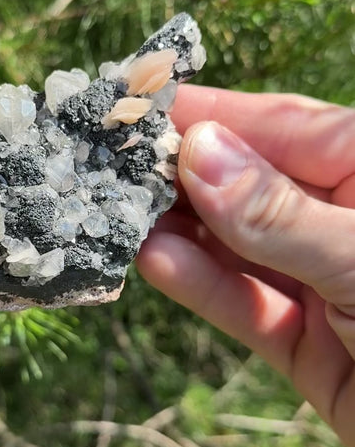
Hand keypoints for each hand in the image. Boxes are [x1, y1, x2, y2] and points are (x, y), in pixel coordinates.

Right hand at [137, 84, 354, 446]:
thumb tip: (198, 150)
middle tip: (113, 168)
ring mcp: (319, 279)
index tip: (140, 108)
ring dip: (179, 232)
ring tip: (122, 216)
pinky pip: (243, 302)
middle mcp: (340, 218)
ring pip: (235, 246)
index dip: (208, 115)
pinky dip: (199, 284)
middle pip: (245, 185)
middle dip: (180, 177)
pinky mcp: (301, 338)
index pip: (279, 126)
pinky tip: (154, 261)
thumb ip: (279, 212)